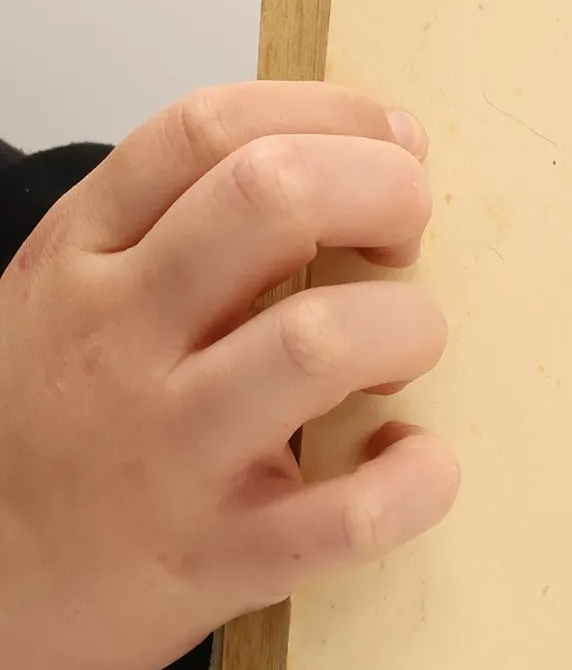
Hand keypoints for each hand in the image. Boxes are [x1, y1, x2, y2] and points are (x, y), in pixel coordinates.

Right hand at [0, 81, 458, 669]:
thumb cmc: (55, 435)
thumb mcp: (77, 296)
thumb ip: (186, 229)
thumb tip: (353, 165)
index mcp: (87, 257)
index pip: (209, 131)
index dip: (331, 115)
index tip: (394, 141)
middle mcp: (122, 337)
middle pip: (276, 198)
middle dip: (386, 193)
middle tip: (406, 237)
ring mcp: (173, 448)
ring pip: (324, 340)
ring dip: (407, 329)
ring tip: (399, 355)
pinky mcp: (225, 554)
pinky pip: (357, 511)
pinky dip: (418, 478)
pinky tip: (409, 460)